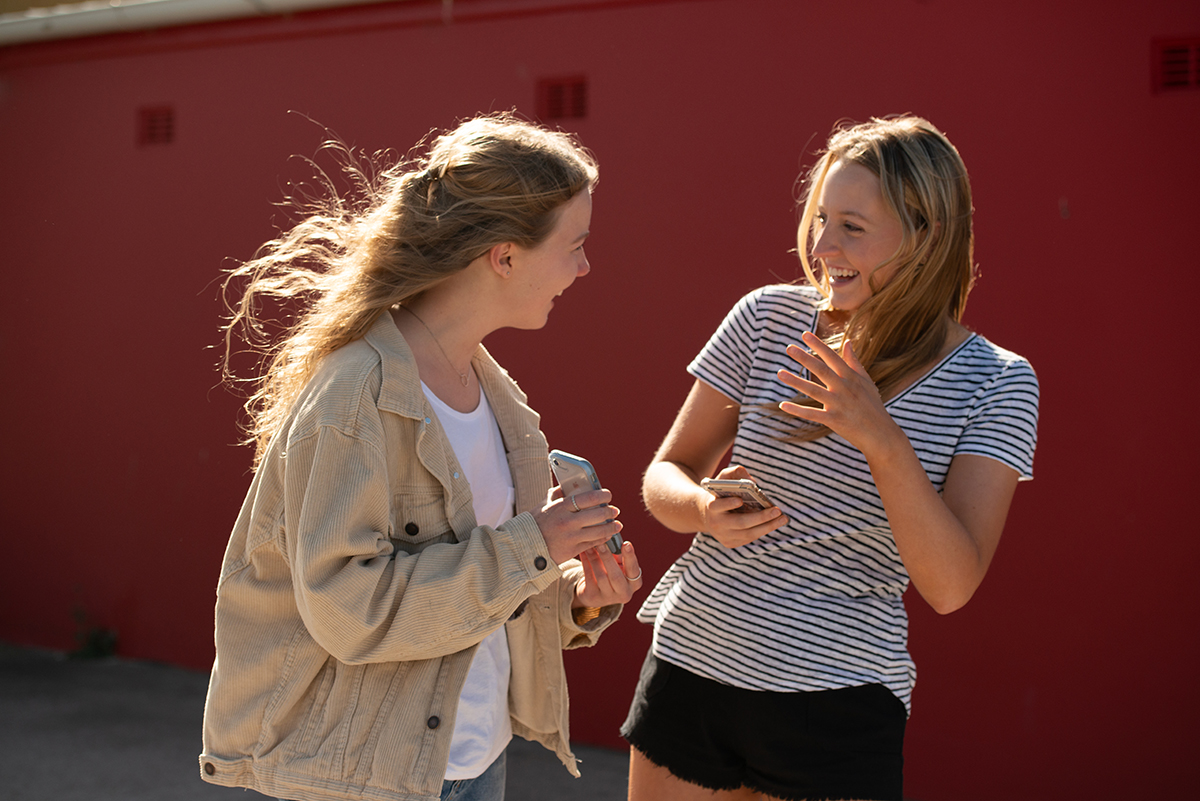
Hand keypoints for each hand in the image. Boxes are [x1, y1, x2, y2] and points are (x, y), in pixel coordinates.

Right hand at [533, 486, 622, 564]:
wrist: (524, 547)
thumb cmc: (534, 524)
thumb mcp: (543, 506)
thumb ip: (556, 495)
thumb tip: (567, 484)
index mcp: (561, 506)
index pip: (588, 497)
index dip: (602, 495)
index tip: (608, 495)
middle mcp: (567, 521)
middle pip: (597, 514)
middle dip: (610, 511)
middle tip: (615, 510)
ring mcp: (571, 536)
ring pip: (599, 530)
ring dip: (611, 527)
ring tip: (617, 525)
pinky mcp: (572, 550)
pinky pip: (593, 543)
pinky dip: (603, 539)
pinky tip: (607, 535)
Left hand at [572, 540, 643, 609]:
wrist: (595, 592)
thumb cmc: (611, 572)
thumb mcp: (618, 565)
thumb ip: (618, 555)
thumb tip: (610, 538)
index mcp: (635, 583)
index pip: (634, 570)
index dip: (630, 557)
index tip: (626, 543)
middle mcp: (624, 593)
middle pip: (616, 576)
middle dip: (608, 557)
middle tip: (602, 542)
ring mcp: (608, 598)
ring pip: (601, 576)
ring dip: (595, 558)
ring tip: (590, 545)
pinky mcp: (593, 597)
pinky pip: (589, 577)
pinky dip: (586, 563)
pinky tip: (584, 551)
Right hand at [699, 465, 786, 547]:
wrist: (706, 515)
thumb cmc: (720, 494)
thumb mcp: (722, 480)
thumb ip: (734, 473)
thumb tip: (752, 481)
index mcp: (712, 506)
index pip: (718, 506)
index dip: (729, 504)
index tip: (740, 500)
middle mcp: (716, 523)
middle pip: (741, 523)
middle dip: (761, 518)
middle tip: (778, 511)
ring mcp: (723, 536)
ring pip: (748, 534)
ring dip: (768, 526)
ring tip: (783, 519)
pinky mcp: (730, 543)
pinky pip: (750, 538)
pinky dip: (763, 530)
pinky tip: (774, 523)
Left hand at [776, 333, 899, 454]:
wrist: (880, 434)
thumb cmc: (872, 405)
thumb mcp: (866, 381)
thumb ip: (854, 362)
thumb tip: (848, 342)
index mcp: (851, 377)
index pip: (832, 357)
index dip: (818, 345)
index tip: (805, 334)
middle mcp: (844, 388)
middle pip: (821, 370)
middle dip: (804, 358)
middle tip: (788, 347)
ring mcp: (839, 404)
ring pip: (813, 391)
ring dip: (795, 381)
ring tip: (779, 373)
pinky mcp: (834, 420)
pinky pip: (812, 414)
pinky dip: (797, 410)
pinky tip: (783, 405)